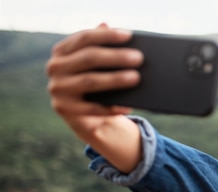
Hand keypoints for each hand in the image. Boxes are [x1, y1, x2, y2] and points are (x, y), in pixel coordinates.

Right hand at [45, 23, 142, 141]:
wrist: (85, 116)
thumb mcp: (96, 66)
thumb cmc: (95, 84)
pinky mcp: (64, 109)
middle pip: (88, 58)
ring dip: (115, 80)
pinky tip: (128, 106)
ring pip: (90, 81)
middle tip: (138, 58)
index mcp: (62, 51)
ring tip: (136, 78)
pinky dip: (111, 107)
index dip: (107, 36)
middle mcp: (55, 67)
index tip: (128, 35)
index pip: (85, 38)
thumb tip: (106, 24)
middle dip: (115, 57)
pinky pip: (92, 108)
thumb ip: (100, 46)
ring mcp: (58, 88)